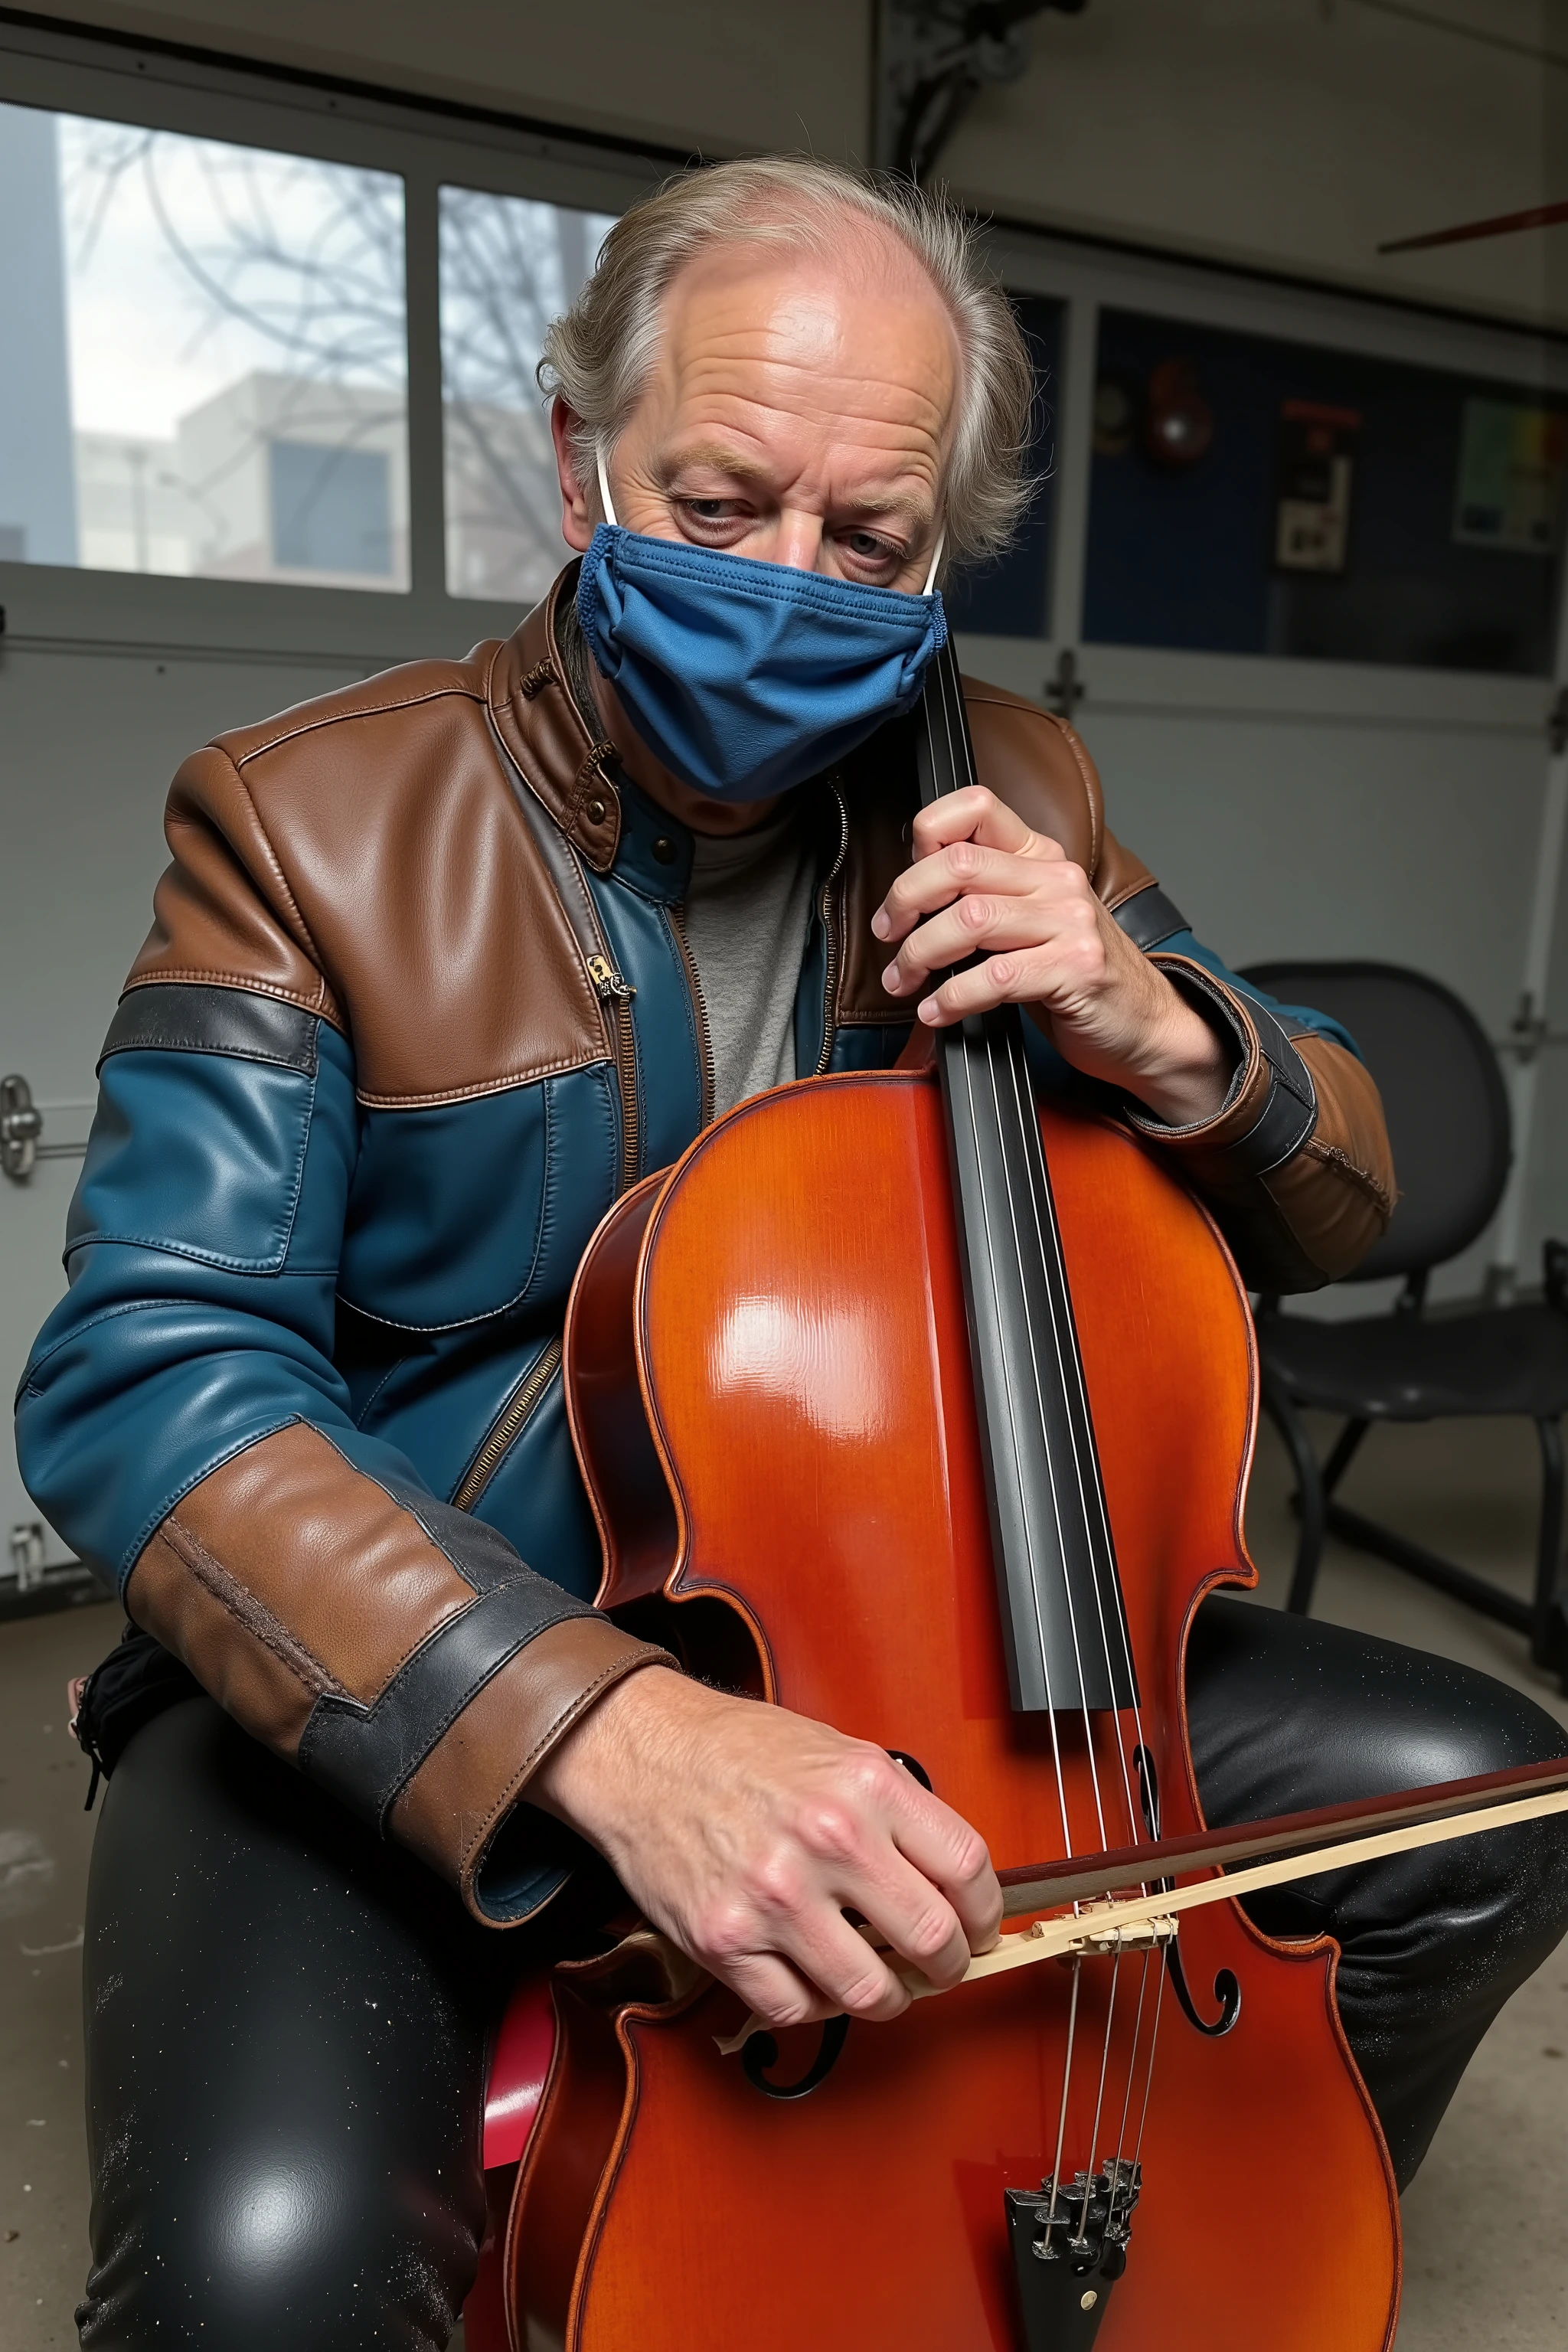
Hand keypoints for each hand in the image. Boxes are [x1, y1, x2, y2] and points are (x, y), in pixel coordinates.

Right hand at [531, 1669, 1001, 2027]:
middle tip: (940, 1963)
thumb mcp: (839, 1752)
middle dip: (949, 1964)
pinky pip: (797, 2008)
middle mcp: (827, 1840)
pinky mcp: (727, 1940)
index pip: (967, 1870)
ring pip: (871, 1992)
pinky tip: (813, 1973)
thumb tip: (951, 1883)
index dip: (985, 1913)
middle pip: (931, 1940)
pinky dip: (814, 2002)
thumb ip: (898, 1813)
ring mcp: (775, 1896)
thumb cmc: (739, 1751)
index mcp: (866, 1787)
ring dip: (887, 1995)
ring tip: (878, 1976)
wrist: (645, 1754)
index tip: (979, 1927)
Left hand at [871, 786, 1233, 1125]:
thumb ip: (984, 895)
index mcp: (1041, 855)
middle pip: (959, 863)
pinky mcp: (1075, 968)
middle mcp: (1057, 878)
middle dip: (906, 901)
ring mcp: (1070, 921)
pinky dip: (954, 998)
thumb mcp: (1030, 921)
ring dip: (921, 954)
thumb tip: (911, 893)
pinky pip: (996, 976)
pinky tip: (939, 1011)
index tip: (904, 887)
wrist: (1143, 1024)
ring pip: (970, 918)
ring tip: (905, 982)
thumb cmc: (1075, 975)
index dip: (927, 834)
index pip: (976, 806)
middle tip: (889, 937)